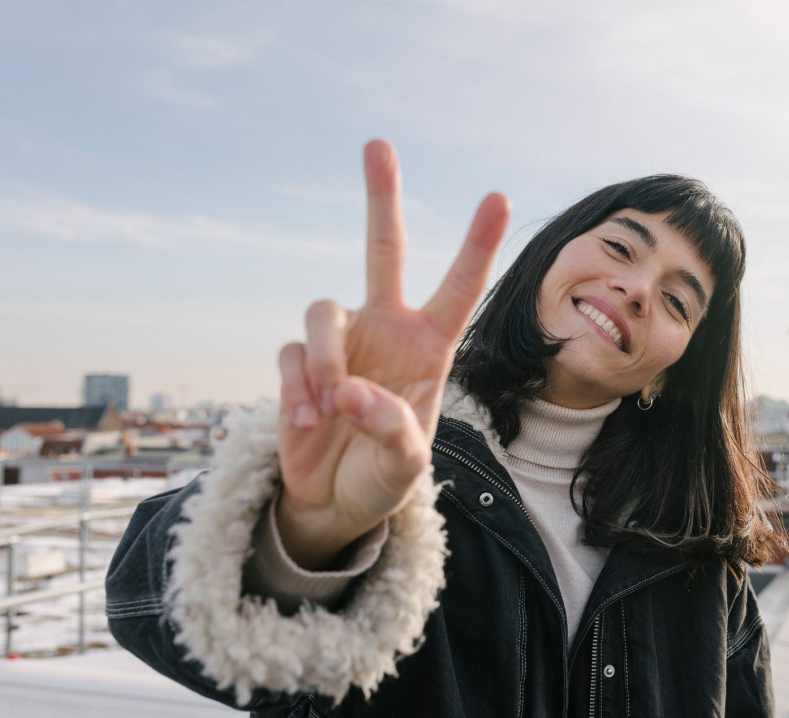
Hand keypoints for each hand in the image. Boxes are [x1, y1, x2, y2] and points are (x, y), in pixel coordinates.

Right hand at [275, 140, 509, 568]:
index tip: (497, 196)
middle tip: (378, 144)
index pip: (459, 288)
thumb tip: (351, 390)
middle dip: (381, 198)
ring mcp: (340, 343)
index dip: (477, 245)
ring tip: (330, 412)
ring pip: (324, 307)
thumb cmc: (384, 480)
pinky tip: (309, 425)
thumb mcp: (405, 467)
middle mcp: (386, 330)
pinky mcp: (298, 364)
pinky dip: (298, 388)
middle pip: (383, 249)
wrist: (334, 504)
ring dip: (324, 359)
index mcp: (429, 347)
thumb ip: (392, 431)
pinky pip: (291, 353)